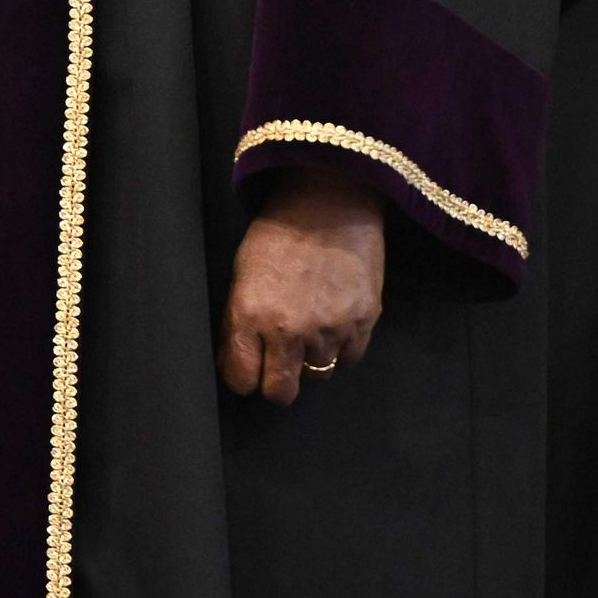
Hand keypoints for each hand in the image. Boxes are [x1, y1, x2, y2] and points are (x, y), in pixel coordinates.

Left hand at [217, 169, 384, 404]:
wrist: (329, 204)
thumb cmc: (277, 234)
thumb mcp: (241, 273)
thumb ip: (238, 320)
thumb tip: (234, 360)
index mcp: (250, 314)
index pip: (241, 379)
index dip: (241, 378)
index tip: (245, 371)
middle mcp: (289, 330)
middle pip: (281, 393)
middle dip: (275, 385)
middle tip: (275, 366)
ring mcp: (330, 330)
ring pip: (317, 376)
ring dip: (309, 362)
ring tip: (306, 330)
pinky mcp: (363, 324)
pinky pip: (348, 359)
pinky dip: (339, 350)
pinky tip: (331, 324)